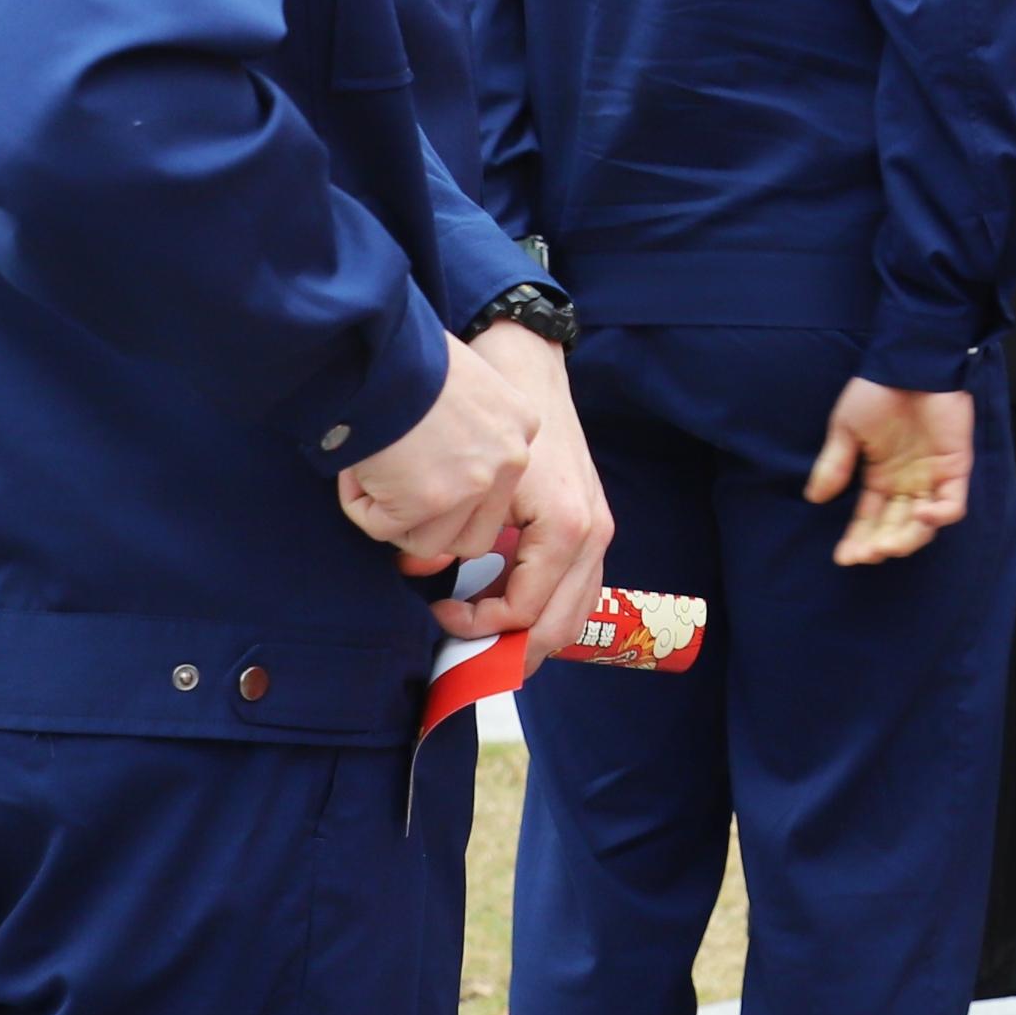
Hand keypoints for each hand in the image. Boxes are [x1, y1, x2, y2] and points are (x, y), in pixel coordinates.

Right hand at [336, 331, 534, 565]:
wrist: (378, 345)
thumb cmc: (407, 356)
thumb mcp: (465, 387)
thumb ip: (470, 435)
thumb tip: (446, 486)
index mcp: (521, 427)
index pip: (498, 494)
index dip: (453, 497)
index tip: (422, 474)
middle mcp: (509, 458)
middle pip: (474, 535)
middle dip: (430, 524)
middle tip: (395, 486)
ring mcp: (472, 483)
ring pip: (430, 543)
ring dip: (393, 517)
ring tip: (373, 467)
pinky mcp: (428, 501)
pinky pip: (384, 529)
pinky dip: (361, 505)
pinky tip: (356, 466)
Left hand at [423, 322, 614, 662]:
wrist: (529, 364)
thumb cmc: (499, 417)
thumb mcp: (473, 482)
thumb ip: (446, 536)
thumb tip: (417, 572)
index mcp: (566, 528)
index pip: (524, 612)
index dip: (476, 626)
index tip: (439, 611)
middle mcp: (592, 535)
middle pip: (557, 629)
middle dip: (506, 651)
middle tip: (460, 648)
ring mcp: (598, 530)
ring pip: (573, 616)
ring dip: (528, 636)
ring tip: (481, 634)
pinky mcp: (592, 525)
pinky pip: (576, 591)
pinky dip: (544, 609)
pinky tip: (503, 602)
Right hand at [803, 378, 972, 565]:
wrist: (910, 362)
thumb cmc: (877, 391)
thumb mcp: (847, 428)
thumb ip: (834, 464)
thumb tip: (814, 498)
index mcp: (880, 477)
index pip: (869, 519)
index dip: (857, 540)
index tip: (843, 557)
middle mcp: (906, 483)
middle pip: (895, 528)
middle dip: (879, 545)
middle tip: (866, 554)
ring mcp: (932, 478)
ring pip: (923, 525)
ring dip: (906, 539)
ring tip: (887, 545)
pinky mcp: (956, 468)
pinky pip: (953, 504)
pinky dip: (939, 516)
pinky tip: (921, 514)